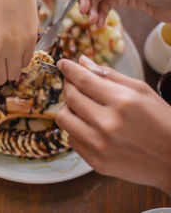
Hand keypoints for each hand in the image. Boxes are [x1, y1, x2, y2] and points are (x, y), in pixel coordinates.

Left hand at [56, 55, 170, 194]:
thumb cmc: (163, 123)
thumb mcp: (142, 91)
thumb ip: (110, 75)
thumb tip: (82, 62)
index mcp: (122, 102)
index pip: (84, 80)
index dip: (69, 70)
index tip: (62, 64)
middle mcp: (108, 124)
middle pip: (70, 97)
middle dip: (69, 86)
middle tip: (74, 83)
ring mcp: (99, 145)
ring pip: (63, 118)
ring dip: (69, 108)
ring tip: (82, 106)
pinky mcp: (95, 161)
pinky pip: (71, 138)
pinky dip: (76, 128)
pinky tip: (90, 126)